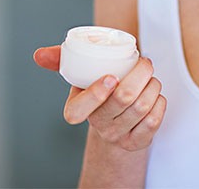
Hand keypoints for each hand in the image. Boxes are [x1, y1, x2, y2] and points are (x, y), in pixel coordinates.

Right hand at [34, 46, 166, 151]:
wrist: (115, 120)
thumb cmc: (97, 89)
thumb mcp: (78, 74)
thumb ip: (60, 60)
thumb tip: (39, 55)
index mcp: (78, 108)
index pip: (78, 111)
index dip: (95, 95)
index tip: (110, 77)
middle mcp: (97, 125)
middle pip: (123, 100)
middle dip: (140, 74)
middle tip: (145, 62)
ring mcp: (117, 135)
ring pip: (141, 108)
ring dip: (152, 85)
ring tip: (151, 76)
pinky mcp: (137, 142)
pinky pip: (153, 122)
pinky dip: (159, 102)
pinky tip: (156, 95)